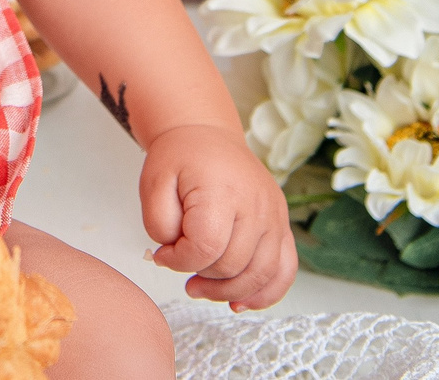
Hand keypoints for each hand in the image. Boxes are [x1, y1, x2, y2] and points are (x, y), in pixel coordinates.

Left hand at [139, 123, 295, 309]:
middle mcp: (256, 205)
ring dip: (229, 292)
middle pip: (233, 265)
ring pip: (261, 274)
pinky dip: (266, 293)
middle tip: (179, 263)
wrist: (207, 135)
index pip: (206, 246)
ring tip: (201, 288)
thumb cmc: (180, 157)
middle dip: (200, 275)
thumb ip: (158, 223)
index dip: (179, 260)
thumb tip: (174, 256)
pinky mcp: (282, 225)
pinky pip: (285, 270)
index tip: (163, 253)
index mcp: (222, 190)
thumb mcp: (153, 181)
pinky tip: (241, 302)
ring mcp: (274, 216)